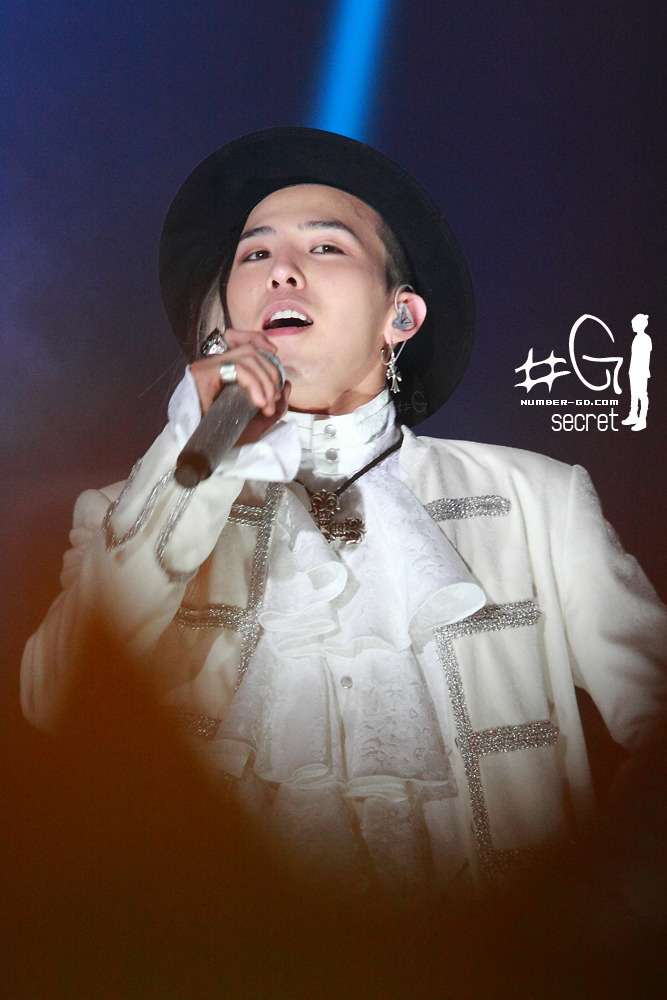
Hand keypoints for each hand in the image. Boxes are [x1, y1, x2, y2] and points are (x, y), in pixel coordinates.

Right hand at [189, 329, 289, 444]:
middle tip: (274, 400)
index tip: (275, 352)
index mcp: (223, 369)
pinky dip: (254, 385)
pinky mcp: (203, 373)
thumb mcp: (258, 418)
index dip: (258, 339)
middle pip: (250, 350)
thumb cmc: (228, 435)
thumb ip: (274, 401)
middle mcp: (213, 364)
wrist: (205, 450)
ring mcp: (206, 367)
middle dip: (271, 372)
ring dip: (265, 381)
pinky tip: (259, 402)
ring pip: (247, 357)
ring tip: (267, 405)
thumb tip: (286, 384)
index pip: (238, 339)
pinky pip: (238, 369)